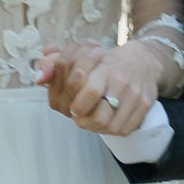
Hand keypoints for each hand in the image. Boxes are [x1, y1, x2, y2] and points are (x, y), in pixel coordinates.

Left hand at [41, 40, 160, 136]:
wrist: (145, 60)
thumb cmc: (108, 59)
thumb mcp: (82, 54)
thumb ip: (56, 63)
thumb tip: (38, 78)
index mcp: (104, 66)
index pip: (89, 91)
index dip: (77, 106)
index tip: (72, 108)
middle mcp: (121, 81)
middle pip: (98, 116)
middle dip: (84, 121)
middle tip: (79, 116)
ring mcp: (135, 95)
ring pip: (111, 126)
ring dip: (97, 128)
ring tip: (91, 119)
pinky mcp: (145, 106)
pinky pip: (125, 129)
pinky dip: (112, 129)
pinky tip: (106, 121)